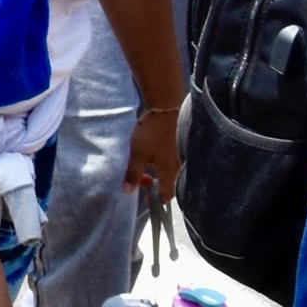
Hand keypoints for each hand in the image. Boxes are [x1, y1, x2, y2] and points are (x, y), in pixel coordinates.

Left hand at [125, 100, 181, 215]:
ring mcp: (179, 156)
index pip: (166, 195)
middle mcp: (177, 166)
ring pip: (169, 173)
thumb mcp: (138, 153)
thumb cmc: (152, 131)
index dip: (154, 200)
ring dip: (157, 174)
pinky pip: (170, 163)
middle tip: (140, 178)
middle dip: (154, 186)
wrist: (166, 107)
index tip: (142, 197)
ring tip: (143, 167)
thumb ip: (133, 173)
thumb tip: (127, 191)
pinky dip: (161, 165)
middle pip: (168, 185)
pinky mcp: (178, 146)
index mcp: (169, 171)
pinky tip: (151, 157)